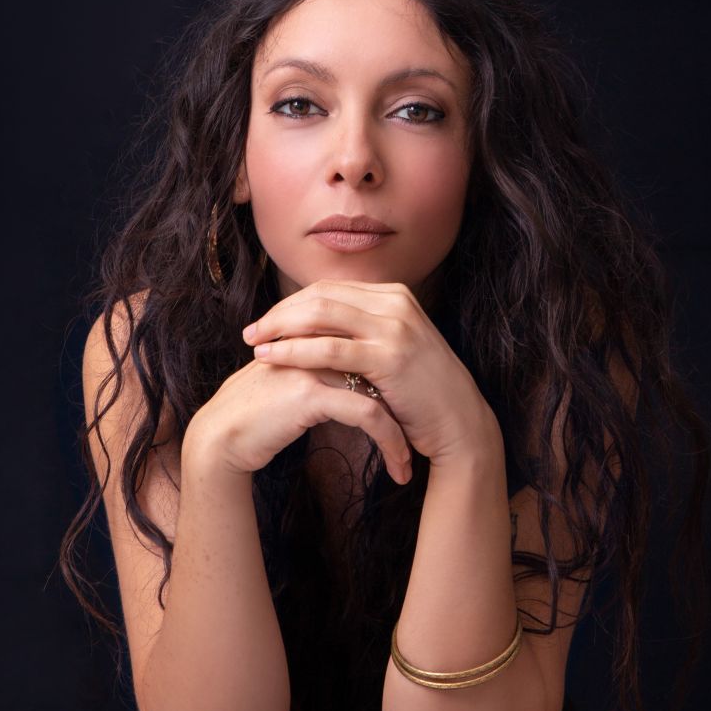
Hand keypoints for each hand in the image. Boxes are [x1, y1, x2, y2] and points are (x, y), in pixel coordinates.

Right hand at [184, 328, 413, 483]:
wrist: (220, 437)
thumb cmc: (259, 416)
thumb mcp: (298, 384)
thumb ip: (327, 371)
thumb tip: (365, 381)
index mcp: (317, 334)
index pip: (374, 351)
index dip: (397, 382)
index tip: (414, 413)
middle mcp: (318, 341)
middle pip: (383, 365)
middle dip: (408, 405)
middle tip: (425, 433)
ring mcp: (315, 362)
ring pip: (381, 390)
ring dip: (403, 431)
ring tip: (411, 462)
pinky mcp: (311, 391)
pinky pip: (367, 413)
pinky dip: (390, 441)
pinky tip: (400, 467)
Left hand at [242, 279, 493, 466]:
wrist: (459, 422)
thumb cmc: (421, 393)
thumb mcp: (393, 349)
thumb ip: (362, 331)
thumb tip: (314, 327)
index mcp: (394, 295)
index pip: (330, 288)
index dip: (292, 303)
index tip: (266, 321)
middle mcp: (395, 302)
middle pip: (321, 296)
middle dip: (280, 312)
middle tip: (251, 332)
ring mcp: (395, 326)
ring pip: (321, 315)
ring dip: (281, 329)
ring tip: (254, 345)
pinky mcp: (390, 356)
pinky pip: (330, 348)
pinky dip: (296, 351)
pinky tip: (273, 359)